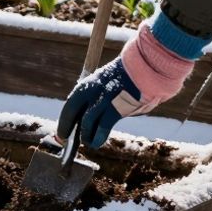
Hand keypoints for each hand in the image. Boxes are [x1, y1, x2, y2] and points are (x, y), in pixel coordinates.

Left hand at [59, 16, 202, 147]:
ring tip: (87, 142)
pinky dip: (98, 136)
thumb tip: (94, 114)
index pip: (72, 103)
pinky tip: (96, 143)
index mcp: (90, 82)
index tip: (61, 132)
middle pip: (71, 112)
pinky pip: (103, 126)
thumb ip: (102, 96)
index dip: (64, 119)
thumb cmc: (133, 76)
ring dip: (85, 135)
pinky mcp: (116, 107)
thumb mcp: (111, 82)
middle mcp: (93, 89)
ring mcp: (103, 98)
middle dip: (65, 127)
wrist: (149, 67)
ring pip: (86, 121)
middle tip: (62, 140)